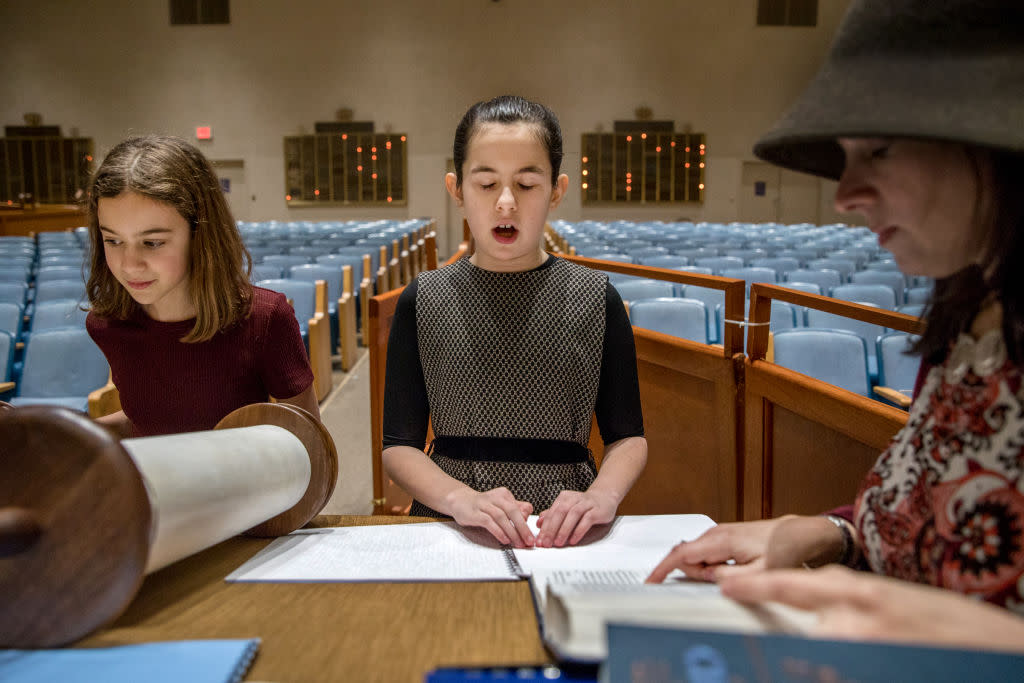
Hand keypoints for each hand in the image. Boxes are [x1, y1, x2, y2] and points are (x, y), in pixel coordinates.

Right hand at [446, 486, 534, 547]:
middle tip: (529, 541)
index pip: (521, 508)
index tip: (531, 536)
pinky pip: (489, 522)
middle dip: (523, 528)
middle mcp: (495, 497)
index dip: (527, 522)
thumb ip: (515, 510)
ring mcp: (484, 504)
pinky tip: (505, 539)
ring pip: (501, 517)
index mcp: (504, 494)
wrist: (460, 501)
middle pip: (513, 511)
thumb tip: (527, 518)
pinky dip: (498, 531)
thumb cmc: (483, 506)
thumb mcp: (501, 506)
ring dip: (512, 532)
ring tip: (518, 543)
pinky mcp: (475, 513)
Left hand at [536, 489, 617, 546]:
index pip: (551, 513)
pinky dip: (579, 530)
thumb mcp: (567, 508)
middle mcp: (574, 498)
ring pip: (572, 515)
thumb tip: (539, 523)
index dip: (544, 527)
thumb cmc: (583, 505)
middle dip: (551, 530)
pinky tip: (573, 540)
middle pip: (560, 513)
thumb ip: (553, 515)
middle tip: (546, 543)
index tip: (539, 540)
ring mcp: (586, 503)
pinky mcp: (597, 510)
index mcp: (564, 498)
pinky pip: (586, 520)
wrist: (604, 497)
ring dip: (564, 530)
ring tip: (558, 542)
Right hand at [646, 515, 841, 582]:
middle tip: (719, 582)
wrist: (800, 534)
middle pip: (688, 556)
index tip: (651, 581)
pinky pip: (706, 552)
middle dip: (693, 573)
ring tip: (733, 574)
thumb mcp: (760, 573)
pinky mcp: (724, 536)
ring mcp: (720, 532)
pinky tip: (730, 570)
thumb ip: (729, 578)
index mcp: (722, 540)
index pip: (682, 554)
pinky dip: (710, 565)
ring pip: (697, 555)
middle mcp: (717, 532)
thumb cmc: (785, 550)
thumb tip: (705, 578)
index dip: (663, 568)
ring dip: (704, 570)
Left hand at [719, 566, 1023, 652]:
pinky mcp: (874, 668)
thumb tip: (804, 608)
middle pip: (798, 630)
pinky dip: (831, 666)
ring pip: (815, 653)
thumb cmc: (941, 622)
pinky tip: (841, 664)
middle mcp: (858, 619)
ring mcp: (865, 648)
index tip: (726, 586)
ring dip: (813, 659)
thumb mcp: (887, 597)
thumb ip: (845, 598)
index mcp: (859, 591)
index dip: (755, 585)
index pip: (792, 583)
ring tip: (844, 653)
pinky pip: (835, 669)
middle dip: (786, 641)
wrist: (991, 646)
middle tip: (779, 647)